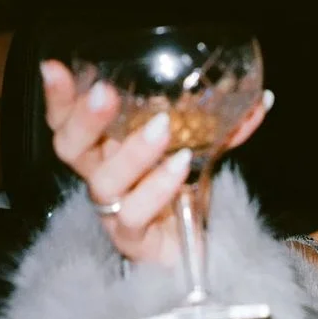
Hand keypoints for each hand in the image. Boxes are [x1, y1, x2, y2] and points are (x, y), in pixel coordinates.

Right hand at [41, 60, 270, 265]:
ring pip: (104, 182)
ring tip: (162, 128)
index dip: (58, 98)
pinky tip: (180, 166)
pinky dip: (157, 188)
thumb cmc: (187, 195)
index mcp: (108, 150)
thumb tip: (262, 99)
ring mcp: (114, 211)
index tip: (55, 68)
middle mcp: (103, 178)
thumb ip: (226, 127)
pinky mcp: (133, 240)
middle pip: (71, 149)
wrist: (200, 251)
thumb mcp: (204, 152)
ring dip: (132, 151)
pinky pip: (133, 215)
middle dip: (84, 119)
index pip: (69, 121)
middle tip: (106, 94)